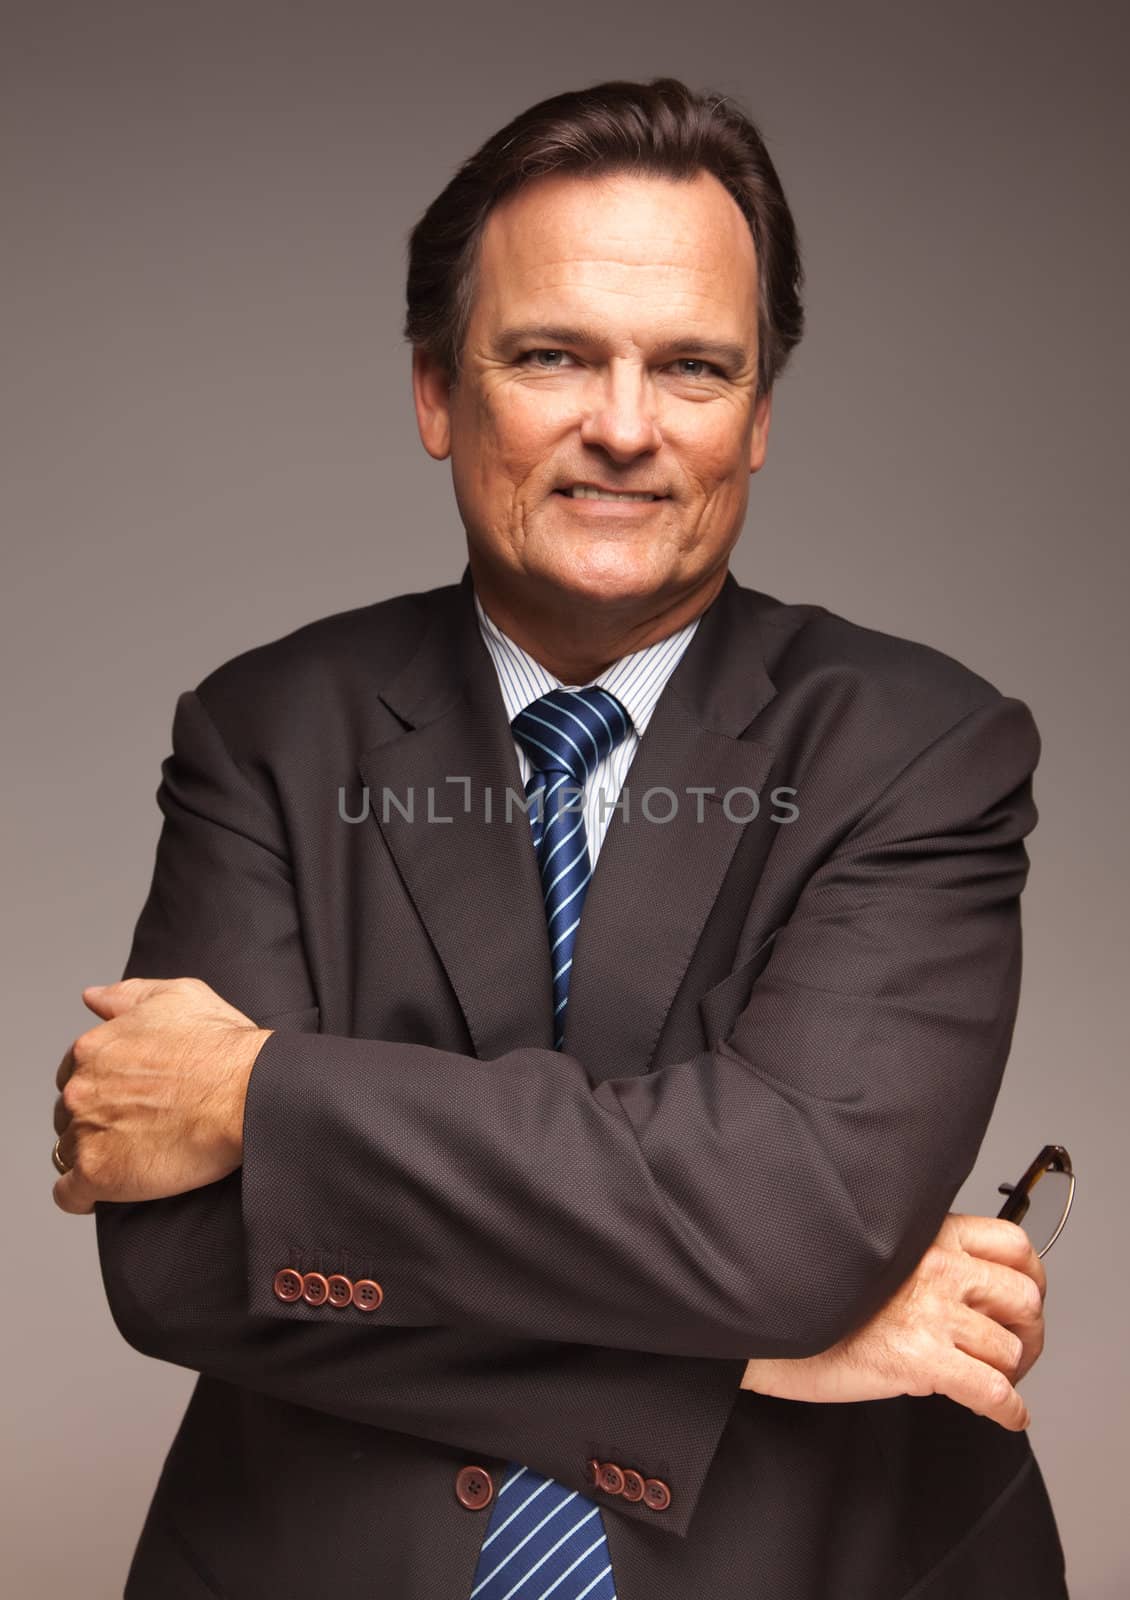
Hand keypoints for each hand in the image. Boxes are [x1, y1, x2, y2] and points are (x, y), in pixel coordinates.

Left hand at [52, 977, 272, 1214]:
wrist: (248, 1093)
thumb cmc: (222, 1046)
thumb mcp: (177, 997)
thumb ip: (127, 995)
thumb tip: (92, 997)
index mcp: (94, 1048)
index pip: (74, 1073)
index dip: (101, 1086)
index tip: (128, 1097)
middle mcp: (80, 1089)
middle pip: (68, 1114)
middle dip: (94, 1120)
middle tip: (137, 1128)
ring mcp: (86, 1132)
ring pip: (68, 1152)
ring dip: (92, 1155)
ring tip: (131, 1158)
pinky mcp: (99, 1174)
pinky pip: (69, 1194)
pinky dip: (82, 1196)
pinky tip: (105, 1191)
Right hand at [739, 1213, 1045, 1430]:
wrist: (767, 1323)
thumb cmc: (813, 1289)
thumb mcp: (877, 1254)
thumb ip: (924, 1258)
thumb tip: (969, 1288)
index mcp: (927, 1234)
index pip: (1013, 1244)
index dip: (1030, 1277)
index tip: (1022, 1301)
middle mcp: (935, 1266)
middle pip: (1024, 1297)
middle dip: (1028, 1331)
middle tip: (1015, 1349)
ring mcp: (929, 1312)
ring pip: (1009, 1348)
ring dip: (1011, 1372)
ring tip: (994, 1381)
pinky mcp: (920, 1360)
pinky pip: (993, 1392)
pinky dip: (1008, 1410)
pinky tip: (1004, 1414)